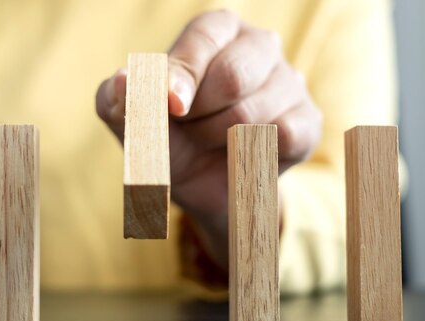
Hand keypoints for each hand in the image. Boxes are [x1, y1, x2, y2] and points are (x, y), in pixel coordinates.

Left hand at [96, 10, 321, 267]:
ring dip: (219, 141)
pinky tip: (240, 155)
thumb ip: (117, 98)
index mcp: (216, 30)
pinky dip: (251, 156)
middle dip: (199, 117)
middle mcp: (259, 45)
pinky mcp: (307, 120)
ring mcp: (290, 81)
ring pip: (254, 113)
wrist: (203, 187)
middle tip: (189, 129)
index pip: (203, 38)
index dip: (183, 76)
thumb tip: (123, 82)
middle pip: (234, 76)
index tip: (173, 108)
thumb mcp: (132, 121)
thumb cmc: (167, 139)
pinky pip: (284, 136)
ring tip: (210, 141)